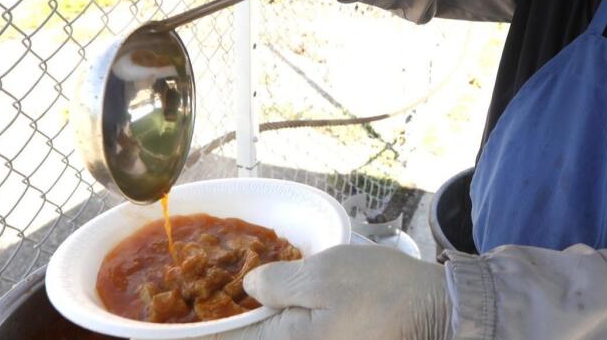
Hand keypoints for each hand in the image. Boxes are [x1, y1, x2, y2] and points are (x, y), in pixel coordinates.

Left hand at [209, 244, 450, 339]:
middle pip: (252, 338)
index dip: (194, 331)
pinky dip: (280, 321)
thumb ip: (278, 283)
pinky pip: (295, 336)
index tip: (167, 326)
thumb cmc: (383, 291)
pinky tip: (274, 304)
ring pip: (274, 335)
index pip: (229, 338)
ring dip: (253, 322)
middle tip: (196, 309)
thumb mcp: (325, 273)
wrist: (439, 314)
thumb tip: (249, 288)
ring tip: (235, 302)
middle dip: (224, 326)